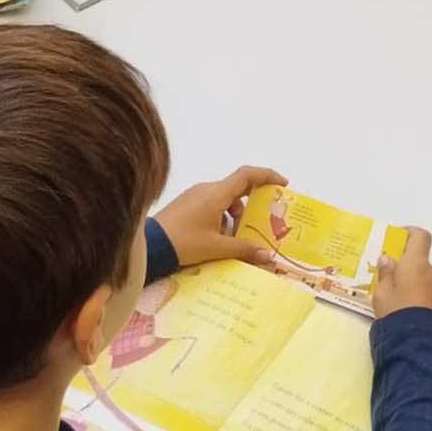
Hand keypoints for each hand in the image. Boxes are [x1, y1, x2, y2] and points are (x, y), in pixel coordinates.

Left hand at [152, 165, 286, 266]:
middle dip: (252, 205)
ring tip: (237, 239)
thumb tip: (267, 255)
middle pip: (238, 189)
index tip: (283, 185)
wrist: (148, 245)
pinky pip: (212, 205)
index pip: (247, 174)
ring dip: (235, 216)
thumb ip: (243, 249)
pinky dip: (222, 218)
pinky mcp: (186, 204)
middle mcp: (206, 189)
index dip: (267, 176)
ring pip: (224, 200)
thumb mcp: (216, 248)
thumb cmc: (183, 242)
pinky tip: (219, 239)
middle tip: (263, 222)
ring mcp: (195, 195)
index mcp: (216, 194)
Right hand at [371, 228, 431, 323]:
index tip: (399, 240)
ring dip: (419, 289)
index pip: (420, 237)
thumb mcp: (381, 294)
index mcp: (417, 265)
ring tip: (403, 308)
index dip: (410, 234)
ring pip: (430, 283)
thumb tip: (389, 259)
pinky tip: (416, 317)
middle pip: (422, 265)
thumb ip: (386, 274)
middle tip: (393, 288)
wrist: (419, 346)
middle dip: (409, 272)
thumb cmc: (396, 314)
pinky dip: (427, 302)